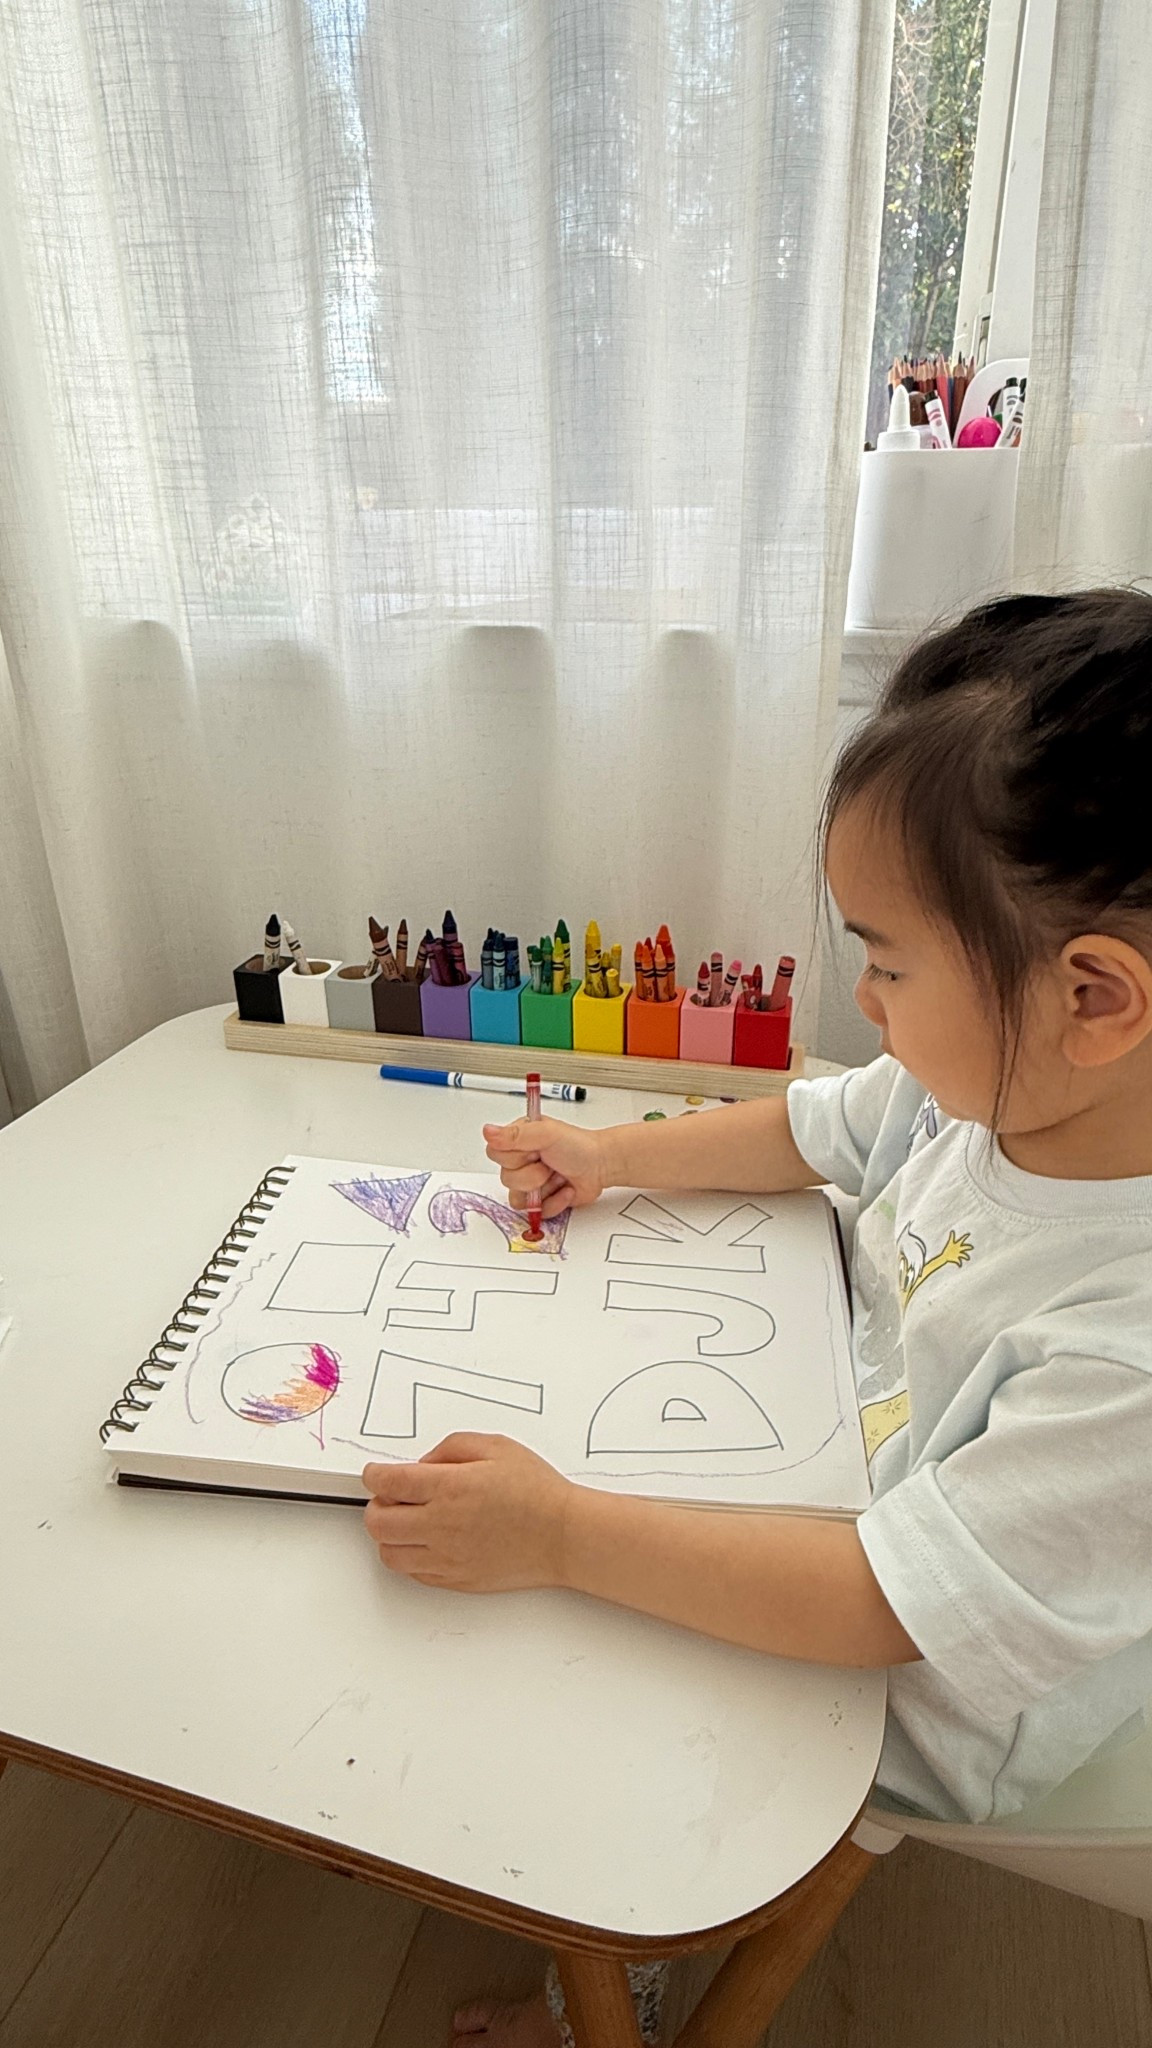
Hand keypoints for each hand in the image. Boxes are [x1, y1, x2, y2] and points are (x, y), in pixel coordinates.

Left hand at [362, 1434, 572, 1591]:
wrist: (564, 1535)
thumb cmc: (537, 1491)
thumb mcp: (496, 1446)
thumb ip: (450, 1448)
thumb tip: (421, 1464)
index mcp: (450, 1488)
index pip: (388, 1482)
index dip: (374, 1475)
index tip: (376, 1473)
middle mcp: (442, 1525)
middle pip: (378, 1521)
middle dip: (376, 1505)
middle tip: (390, 1497)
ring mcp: (446, 1557)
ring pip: (389, 1553)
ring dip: (388, 1535)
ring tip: (406, 1521)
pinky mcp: (455, 1579)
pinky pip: (413, 1573)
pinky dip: (409, 1556)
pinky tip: (425, 1541)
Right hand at [483, 1114, 606, 1216]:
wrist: (602, 1166)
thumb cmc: (579, 1146)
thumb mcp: (546, 1134)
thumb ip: (515, 1135)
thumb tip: (488, 1131)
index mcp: (518, 1140)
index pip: (495, 1153)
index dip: (514, 1157)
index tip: (533, 1151)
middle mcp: (521, 1160)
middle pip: (506, 1178)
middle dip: (533, 1174)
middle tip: (549, 1164)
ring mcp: (530, 1181)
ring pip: (517, 1198)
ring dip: (543, 1188)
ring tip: (557, 1176)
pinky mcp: (540, 1200)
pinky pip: (535, 1212)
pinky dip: (554, 1202)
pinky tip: (564, 1189)